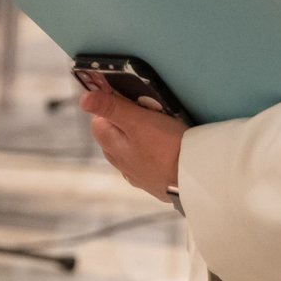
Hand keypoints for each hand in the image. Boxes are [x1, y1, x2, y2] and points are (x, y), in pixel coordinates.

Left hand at [78, 86, 185, 201]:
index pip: (98, 119)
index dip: (112, 105)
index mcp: (109, 146)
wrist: (196, 179)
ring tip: (162, 128)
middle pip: (115, 133)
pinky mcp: (154, 181)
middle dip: (127, 120)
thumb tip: (84, 99)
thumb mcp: (137, 120)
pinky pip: (149, 160)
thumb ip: (111, 108)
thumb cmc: (167, 148)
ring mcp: (136, 174)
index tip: (130, 99)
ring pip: (132, 147)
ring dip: (142, 136)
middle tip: (150, 112)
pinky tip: (168, 148)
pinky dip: (154, 152)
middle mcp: (119, 162)